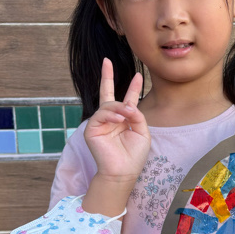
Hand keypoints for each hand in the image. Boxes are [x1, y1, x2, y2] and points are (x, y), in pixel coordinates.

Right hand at [83, 60, 150, 181]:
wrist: (123, 172)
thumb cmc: (134, 156)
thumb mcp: (142, 133)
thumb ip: (138, 115)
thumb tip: (128, 104)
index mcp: (124, 120)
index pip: (128, 100)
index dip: (133, 88)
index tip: (139, 76)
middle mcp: (111, 119)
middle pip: (107, 94)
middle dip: (106, 77)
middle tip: (106, 61)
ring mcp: (100, 123)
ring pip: (108, 105)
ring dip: (120, 107)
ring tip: (128, 115)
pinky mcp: (91, 129)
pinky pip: (101, 115)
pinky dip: (112, 115)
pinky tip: (120, 120)